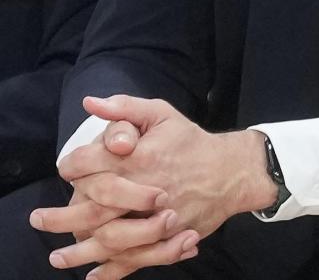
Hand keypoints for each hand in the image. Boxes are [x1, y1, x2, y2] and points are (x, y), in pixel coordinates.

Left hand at [52, 96, 276, 274]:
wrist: (232, 171)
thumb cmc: (192, 142)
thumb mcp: (162, 114)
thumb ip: (125, 108)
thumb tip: (90, 103)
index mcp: (140, 157)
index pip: (89, 165)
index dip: (72, 167)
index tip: (67, 171)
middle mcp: (145, 189)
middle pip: (91, 209)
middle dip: (60, 216)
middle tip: (39, 220)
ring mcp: (157, 218)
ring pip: (110, 238)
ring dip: (79, 251)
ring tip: (58, 256)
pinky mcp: (168, 237)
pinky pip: (136, 258)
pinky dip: (114, 270)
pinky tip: (95, 274)